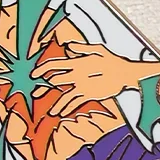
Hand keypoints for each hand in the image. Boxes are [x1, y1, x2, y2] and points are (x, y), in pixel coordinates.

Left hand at [31, 42, 159, 116]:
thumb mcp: (96, 49)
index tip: (33, 73)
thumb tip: (68, 46)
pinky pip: (76, 102)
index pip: (53, 64)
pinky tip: (62, 113)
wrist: (126, 73)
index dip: (42, 68)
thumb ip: (80, 48)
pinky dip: (68, 108)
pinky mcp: (90, 94)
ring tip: (50, 111)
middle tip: (34, 93)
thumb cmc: (111, 59)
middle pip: (55, 81)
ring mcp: (83, 85)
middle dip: (43, 87)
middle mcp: (77, 74)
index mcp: (76, 62)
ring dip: (56, 104)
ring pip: (64, 95)